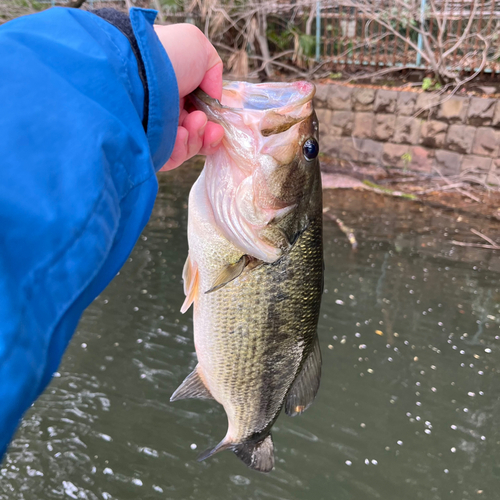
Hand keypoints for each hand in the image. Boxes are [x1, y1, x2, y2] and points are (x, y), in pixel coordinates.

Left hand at [154, 24, 224, 170]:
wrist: (138, 71)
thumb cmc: (167, 54)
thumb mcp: (199, 48)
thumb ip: (214, 73)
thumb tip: (214, 99)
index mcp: (174, 90)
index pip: (198, 114)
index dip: (212, 122)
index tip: (218, 123)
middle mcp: (164, 110)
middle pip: (197, 134)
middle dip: (207, 132)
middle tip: (204, 122)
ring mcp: (155, 130)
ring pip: (188, 147)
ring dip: (197, 137)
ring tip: (191, 123)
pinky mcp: (148, 147)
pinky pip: (172, 158)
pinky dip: (182, 148)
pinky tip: (179, 134)